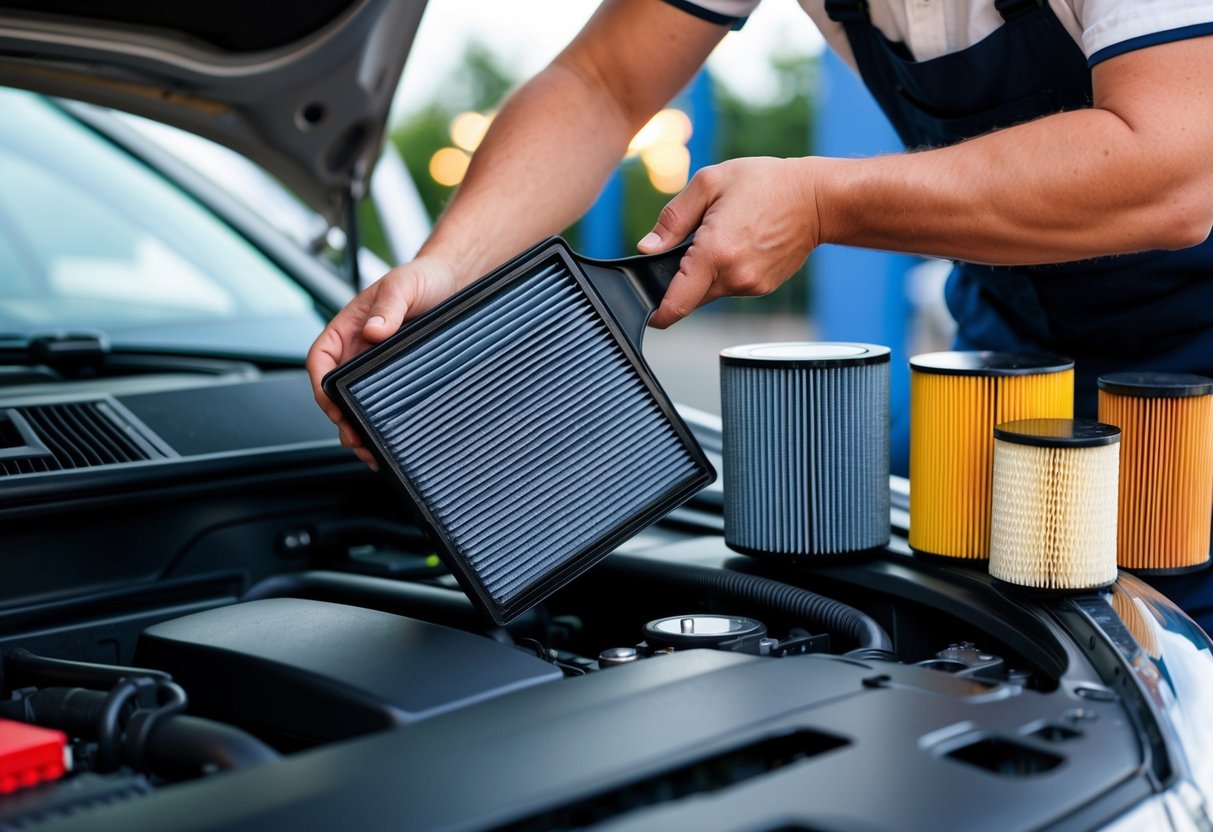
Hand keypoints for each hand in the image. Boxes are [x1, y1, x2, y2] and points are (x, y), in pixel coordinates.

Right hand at [306, 254, 459, 468]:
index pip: (321, 359)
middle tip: (355, 438)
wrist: (454, 282)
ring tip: (368, 451)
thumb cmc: (422, 278)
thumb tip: (375, 331)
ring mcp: (376, 366)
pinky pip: (382, 403)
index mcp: (348, 328)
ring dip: (358, 427)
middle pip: (335, 390)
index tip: (332, 406)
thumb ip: (389, 307)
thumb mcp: (403, 286)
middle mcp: (358, 350)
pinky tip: (385, 443)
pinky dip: (380, 424)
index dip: (321, 385)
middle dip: (340, 417)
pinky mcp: (399, 378)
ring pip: (357, 402)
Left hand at [636, 157, 821, 327]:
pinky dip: (726, 272)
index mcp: (715, 253)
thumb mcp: (710, 183)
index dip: (657, 313)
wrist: (818, 199)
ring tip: (723, 237)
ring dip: (706, 274)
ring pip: (710, 292)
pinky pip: (731, 287)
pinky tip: (740, 244)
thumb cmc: (766, 184)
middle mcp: (734, 277)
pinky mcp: (762, 288)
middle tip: (692, 246)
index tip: (649, 312)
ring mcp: (751, 286)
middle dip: (681, 281)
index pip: (676, 304)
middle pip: (690, 298)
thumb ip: (672, 218)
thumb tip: (648, 248)